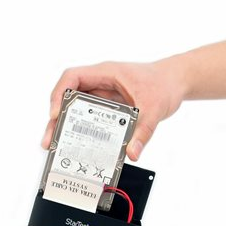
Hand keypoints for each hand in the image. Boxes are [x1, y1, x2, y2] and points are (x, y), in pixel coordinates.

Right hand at [42, 60, 185, 160]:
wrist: (176, 82)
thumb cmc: (164, 84)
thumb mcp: (155, 109)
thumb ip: (144, 132)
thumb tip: (132, 153)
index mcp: (107, 73)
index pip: (73, 77)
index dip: (60, 94)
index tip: (57, 114)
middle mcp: (101, 82)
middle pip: (69, 97)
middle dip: (57, 118)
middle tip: (49, 139)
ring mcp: (104, 94)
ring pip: (77, 108)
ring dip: (66, 125)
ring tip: (56, 144)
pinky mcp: (109, 107)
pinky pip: (91, 117)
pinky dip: (83, 130)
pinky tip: (78, 144)